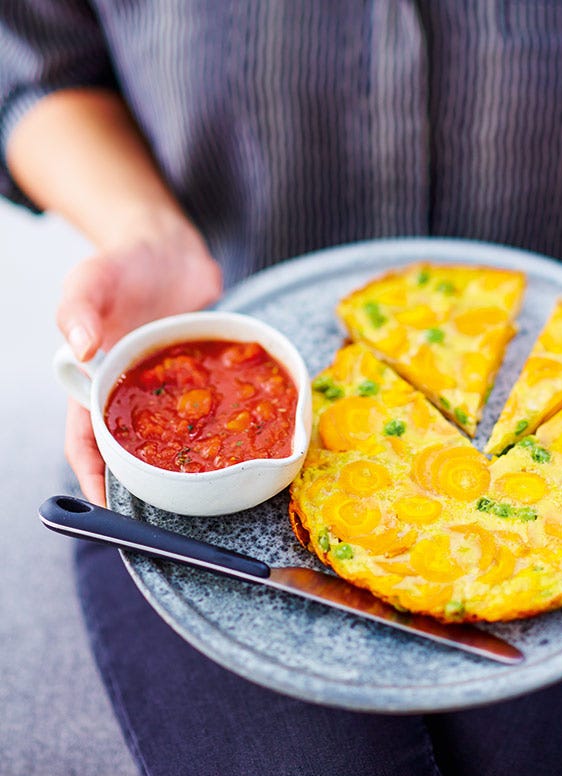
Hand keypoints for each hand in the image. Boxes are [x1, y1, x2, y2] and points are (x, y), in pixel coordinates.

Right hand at [57, 210, 222, 503]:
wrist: (167, 246)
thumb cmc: (122, 262)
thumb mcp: (92, 278)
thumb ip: (79, 308)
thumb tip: (78, 348)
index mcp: (93, 379)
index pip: (84, 439)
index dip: (93, 475)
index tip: (108, 505)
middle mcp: (130, 390)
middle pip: (132, 448)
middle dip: (146, 479)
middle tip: (173, 505)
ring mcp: (167, 386)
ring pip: (175, 433)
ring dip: (189, 457)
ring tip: (214, 481)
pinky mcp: (199, 376)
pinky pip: (210, 407)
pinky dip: (222, 424)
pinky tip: (245, 437)